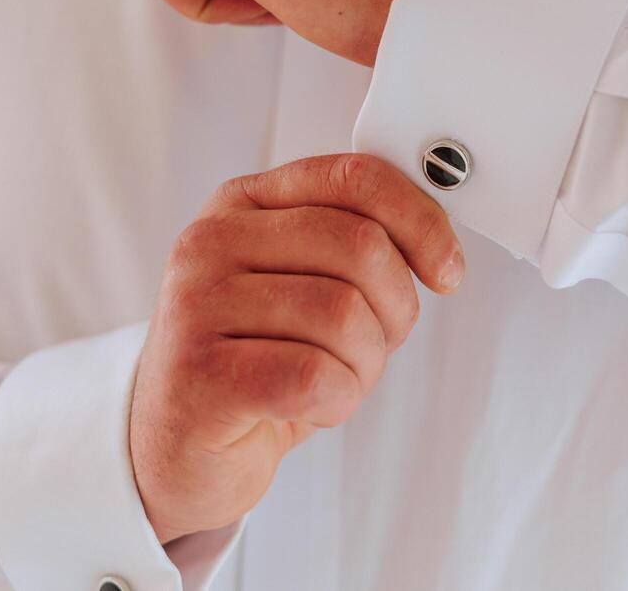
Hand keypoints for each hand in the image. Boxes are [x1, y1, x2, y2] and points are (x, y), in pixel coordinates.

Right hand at [130, 153, 463, 543]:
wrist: (180, 450)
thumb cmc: (256, 362)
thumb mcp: (304, 285)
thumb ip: (354, 246)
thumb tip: (436, 239)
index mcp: (242, 204)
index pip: (352, 177)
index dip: (420, 221)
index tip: (446, 268)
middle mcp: (210, 242)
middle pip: (359, 245)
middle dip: (394, 308)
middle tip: (374, 346)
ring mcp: (195, 306)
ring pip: (343, 314)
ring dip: (364, 364)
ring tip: (332, 380)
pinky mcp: (198, 376)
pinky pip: (313, 375)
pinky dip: (337, 400)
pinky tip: (310, 407)